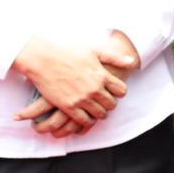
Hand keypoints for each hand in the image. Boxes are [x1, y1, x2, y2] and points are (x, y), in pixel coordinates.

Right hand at [13, 38, 131, 127]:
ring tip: (95, 110)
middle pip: (112, 104)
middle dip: (110, 104)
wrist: (42, 59)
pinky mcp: (68, 106)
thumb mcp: (93, 50)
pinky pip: (84, 121)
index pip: (122, 91)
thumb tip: (131, 61)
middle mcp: (94, 88)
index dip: (119, 92)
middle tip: (104, 102)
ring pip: (100, 114)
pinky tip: (85, 117)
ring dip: (100, 113)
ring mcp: (82, 98)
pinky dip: (87, 121)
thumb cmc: (67, 52)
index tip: (113, 91)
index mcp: (102, 75)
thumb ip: (113, 57)